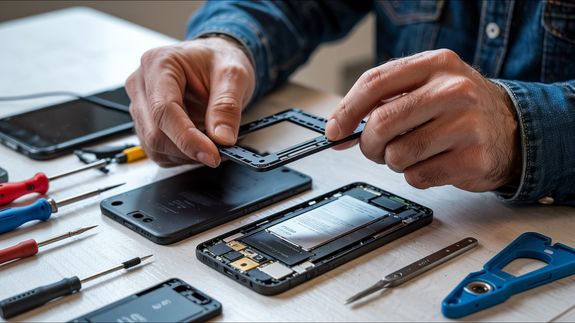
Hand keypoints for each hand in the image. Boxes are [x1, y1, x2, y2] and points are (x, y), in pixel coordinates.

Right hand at [125, 37, 254, 166]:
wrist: (213, 60)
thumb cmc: (218, 61)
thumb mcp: (233, 75)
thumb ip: (227, 106)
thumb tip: (222, 138)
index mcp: (160, 64)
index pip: (164, 110)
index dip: (187, 138)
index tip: (212, 155)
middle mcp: (141, 84)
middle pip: (155, 132)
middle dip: (189, 149)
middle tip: (219, 151)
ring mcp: (141, 105)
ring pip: (154, 146)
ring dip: (186, 154)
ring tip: (210, 141)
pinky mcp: (145, 122)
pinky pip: (158, 151)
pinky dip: (181, 155)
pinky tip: (198, 143)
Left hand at [326, 49, 519, 191]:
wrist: (512, 129)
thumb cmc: (458, 109)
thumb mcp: (426, 87)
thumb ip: (383, 101)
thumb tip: (338, 130)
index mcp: (436, 64)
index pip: (375, 82)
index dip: (346, 110)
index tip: (334, 131)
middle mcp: (453, 90)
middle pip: (382, 122)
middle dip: (369, 143)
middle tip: (376, 148)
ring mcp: (467, 124)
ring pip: (398, 154)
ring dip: (395, 161)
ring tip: (414, 152)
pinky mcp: (473, 158)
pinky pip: (418, 176)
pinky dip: (416, 175)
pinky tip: (434, 162)